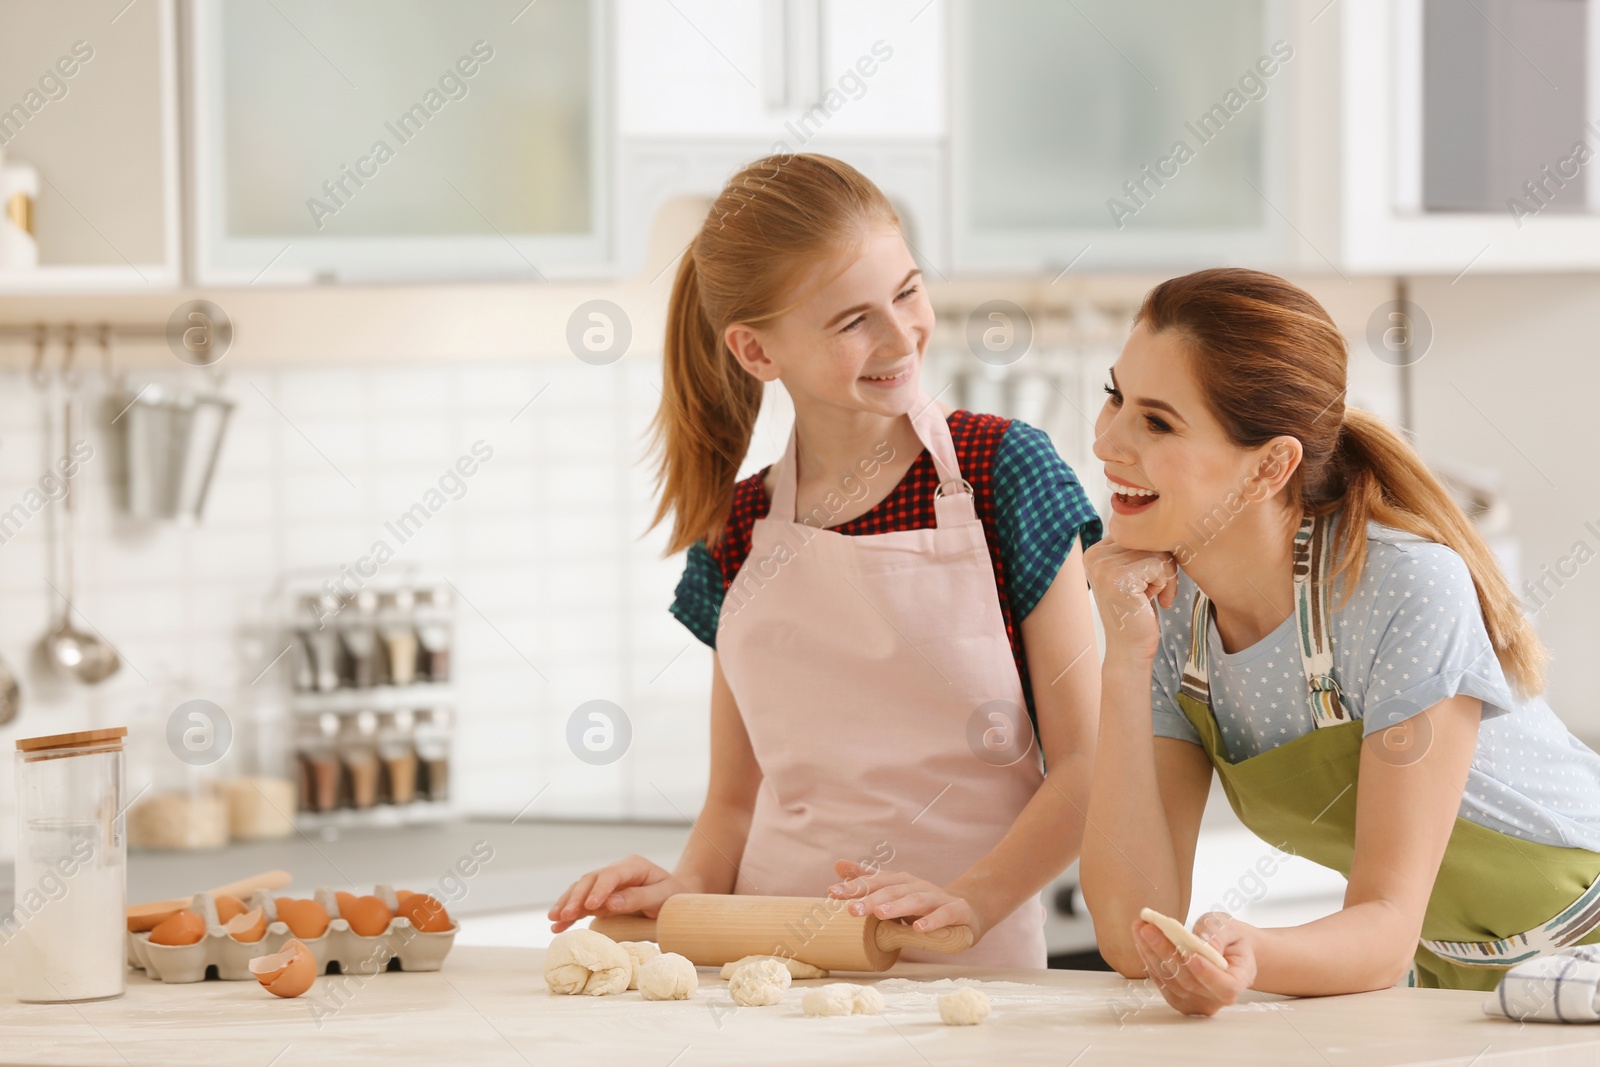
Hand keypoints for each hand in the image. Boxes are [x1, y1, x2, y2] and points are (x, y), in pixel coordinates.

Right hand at [547, 855, 690, 932]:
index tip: (590, 907)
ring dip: (566, 904)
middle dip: (575, 898)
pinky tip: (556, 925)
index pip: (611, 874)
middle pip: (590, 879)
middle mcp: (616, 870)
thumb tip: (610, 903)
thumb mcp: (662, 897)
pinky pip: (582, 902)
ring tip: (554, 919)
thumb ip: (637, 898)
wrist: (675, 898)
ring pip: (581, 888)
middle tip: (565, 915)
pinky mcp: (601, 896)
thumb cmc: (672, 897)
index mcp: (633, 866)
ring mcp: (607, 883)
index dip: (599, 890)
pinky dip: (569, 913)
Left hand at [826, 860, 984, 939]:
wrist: (968, 908)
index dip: (854, 887)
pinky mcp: (957, 911)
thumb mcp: (895, 892)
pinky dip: (932, 921)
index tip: (831, 893)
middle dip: (871, 900)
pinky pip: (944, 914)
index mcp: (901, 882)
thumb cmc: (924, 904)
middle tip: (851, 910)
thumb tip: (837, 864)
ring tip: (879, 914)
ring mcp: (938, 897)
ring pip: (916, 900)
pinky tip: (919, 928)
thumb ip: (868, 880)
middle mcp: (917, 886)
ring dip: (897, 906)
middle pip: (892, 891)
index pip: (874, 882)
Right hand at [1083, 539, 1180, 661]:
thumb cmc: (1138, 612)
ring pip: (1157, 551)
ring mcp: (1104, 567)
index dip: (1152, 554)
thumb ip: (1137, 548)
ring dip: (1166, 576)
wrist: (1130, 650)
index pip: (1138, 532)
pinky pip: (1160, 564)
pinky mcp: (1119, 579)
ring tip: (1155, 596)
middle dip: (1162, 564)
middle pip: (1148, 538)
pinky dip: (1167, 583)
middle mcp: (1094, 556)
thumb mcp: (1134, 573)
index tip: (1149, 581)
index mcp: (1094, 551)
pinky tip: (1158, 601)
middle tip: (1156, 591)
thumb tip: (1163, 520)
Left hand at [1131, 911, 1256, 1016]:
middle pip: (1189, 982)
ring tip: (1140, 927)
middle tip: (1149, 929)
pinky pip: (1161, 980)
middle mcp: (1216, 999)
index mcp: (1237, 982)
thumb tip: (1202, 944)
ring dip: (1151, 953)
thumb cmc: (1230, 938)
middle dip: (1166, 953)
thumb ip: (1218, 935)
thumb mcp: (1229, 928)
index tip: (1189, 955)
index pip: (1224, 986)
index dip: (1207, 974)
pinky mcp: (1177, 998)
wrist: (1226, 949)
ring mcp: (1195, 1002)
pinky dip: (1149, 958)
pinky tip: (1141, 939)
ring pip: (1170, 981)